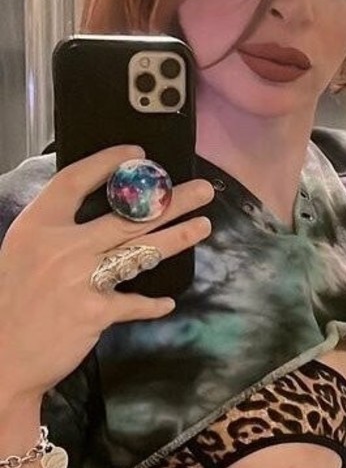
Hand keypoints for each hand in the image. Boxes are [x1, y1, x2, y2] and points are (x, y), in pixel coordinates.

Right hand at [0, 145, 214, 399]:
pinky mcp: (96, 312)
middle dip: (171, 200)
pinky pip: (135, 303)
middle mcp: (61, 246)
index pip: (76, 181)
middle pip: (127, 215)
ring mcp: (81, 278)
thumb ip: (55, 232)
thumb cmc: (9, 302)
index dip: (108, 163)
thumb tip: (98, 216)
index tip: (138, 155)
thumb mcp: (22, 253)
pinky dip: (151, 305)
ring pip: (141, 251)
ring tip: (203, 226)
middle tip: (202, 191)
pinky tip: (166, 302)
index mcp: (37, 225)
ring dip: (178, 237)